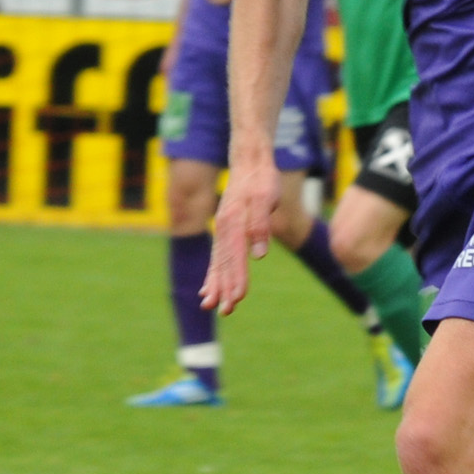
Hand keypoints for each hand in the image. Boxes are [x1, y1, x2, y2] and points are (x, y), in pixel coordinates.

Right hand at [203, 153, 276, 314]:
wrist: (249, 162)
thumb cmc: (261, 180)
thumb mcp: (266, 198)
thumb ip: (260, 225)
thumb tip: (259, 254)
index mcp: (233, 223)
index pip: (236, 258)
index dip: (237, 280)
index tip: (237, 299)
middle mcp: (224, 229)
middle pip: (224, 265)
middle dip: (224, 289)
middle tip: (224, 311)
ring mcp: (222, 230)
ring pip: (218, 263)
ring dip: (215, 285)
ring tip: (210, 306)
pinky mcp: (225, 231)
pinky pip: (217, 257)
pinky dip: (213, 274)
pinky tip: (208, 289)